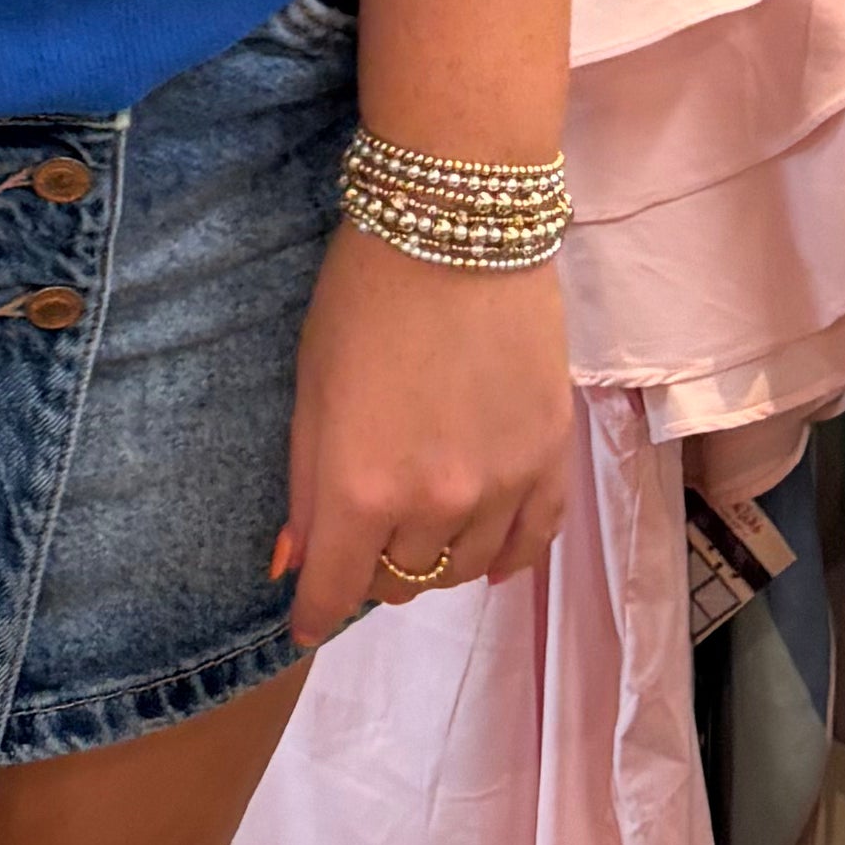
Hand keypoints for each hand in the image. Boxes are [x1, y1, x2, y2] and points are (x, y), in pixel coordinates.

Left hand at [275, 234, 571, 646]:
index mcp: (360, 487)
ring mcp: (500, 486)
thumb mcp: (311, 388)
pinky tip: (488, 553)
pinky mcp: (550, 460)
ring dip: (435, 557)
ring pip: (464, 569)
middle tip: (365, 537)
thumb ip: (307, 486)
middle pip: (401, 582)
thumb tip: (295, 565)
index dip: (315, 612)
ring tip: (423, 525)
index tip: (306, 621)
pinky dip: (505, 557)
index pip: (336, 590)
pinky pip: (532, 544)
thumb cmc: (362, 294)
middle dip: (373, 568)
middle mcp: (433, 504)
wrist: (458, 223)